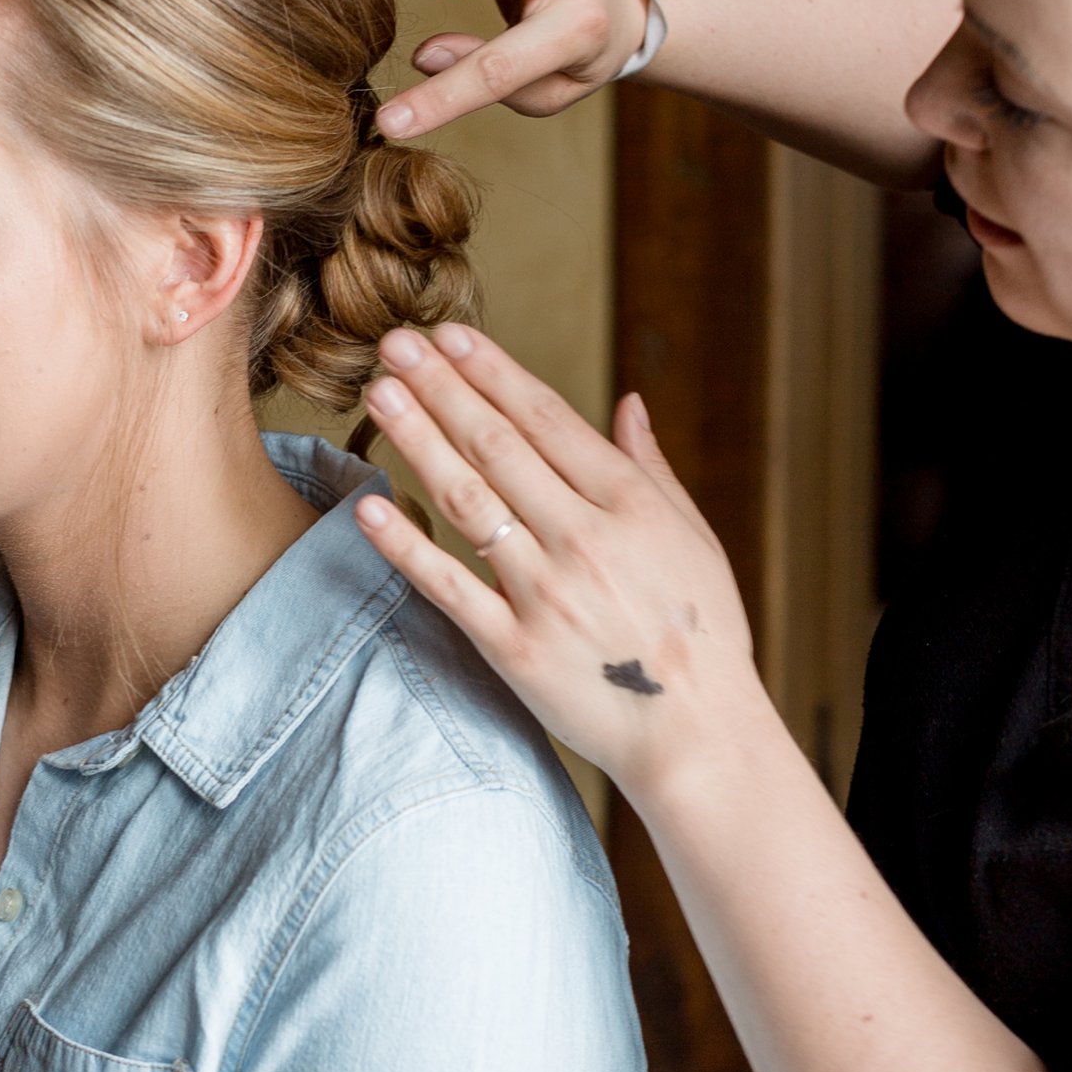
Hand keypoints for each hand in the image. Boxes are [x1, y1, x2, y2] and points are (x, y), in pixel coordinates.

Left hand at [351, 323, 764, 799]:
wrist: (698, 736)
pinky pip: (449, 586)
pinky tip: (369, 503)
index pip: (547, 419)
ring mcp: (545, 593)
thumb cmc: (703, 636)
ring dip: (418, 441)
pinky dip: (406, 544)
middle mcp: (584, 538)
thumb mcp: (695, 540)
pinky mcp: (514, 648)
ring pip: (468, 500)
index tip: (448, 335)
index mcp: (630, 504)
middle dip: (441, 388)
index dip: (492, 372)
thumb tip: (627, 402)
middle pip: (497, 446)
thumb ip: (651, 468)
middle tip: (392, 344)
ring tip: (378, 395)